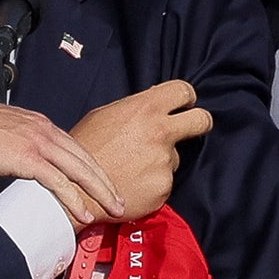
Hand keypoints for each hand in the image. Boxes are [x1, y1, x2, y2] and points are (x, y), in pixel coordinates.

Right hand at [0, 98, 124, 223]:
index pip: (76, 148)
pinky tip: (84, 212)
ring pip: (80, 170)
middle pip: (85, 158)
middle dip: (106, 181)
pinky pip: (59, 182)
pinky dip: (75, 199)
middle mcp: (45, 130)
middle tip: (121, 200)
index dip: (93, 167)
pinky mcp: (28, 158)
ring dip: (100, 192)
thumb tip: (25, 162)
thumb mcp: (6, 133)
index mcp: (41, 124)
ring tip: (114, 209)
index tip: (105, 183)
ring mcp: (38, 143)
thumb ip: (22, 145)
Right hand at [69, 79, 212, 224]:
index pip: (183, 91)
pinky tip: (132, 181)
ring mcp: (164, 161)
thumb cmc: (85, 148)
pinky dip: (152, 182)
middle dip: (200, 122)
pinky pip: (164, 181)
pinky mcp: (164, 187)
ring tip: (132, 166)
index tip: (184, 104)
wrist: (76, 187)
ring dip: (159, 161)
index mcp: (145, 109)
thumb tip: (152, 105)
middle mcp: (160, 133)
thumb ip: (135, 108)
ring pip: (174, 156)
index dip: (186, 97)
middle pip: (202, 120)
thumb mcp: (104, 115)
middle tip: (189, 129)